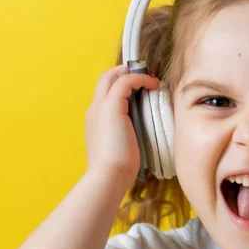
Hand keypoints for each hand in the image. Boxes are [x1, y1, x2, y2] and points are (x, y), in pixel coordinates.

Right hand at [84, 65, 159, 181]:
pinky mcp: (111, 106)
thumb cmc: (118, 169)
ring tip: (150, 77)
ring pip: (112, 76)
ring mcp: (100, 107)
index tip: (141, 87)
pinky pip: (125, 81)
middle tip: (145, 75)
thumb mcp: (122, 148)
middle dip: (124, 72)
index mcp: (95, 120)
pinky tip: (154, 84)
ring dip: (132, 72)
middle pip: (105, 79)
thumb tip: (143, 136)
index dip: (121, 85)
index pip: (105, 93)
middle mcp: (94, 110)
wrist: (108, 176)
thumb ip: (128, 137)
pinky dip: (140, 78)